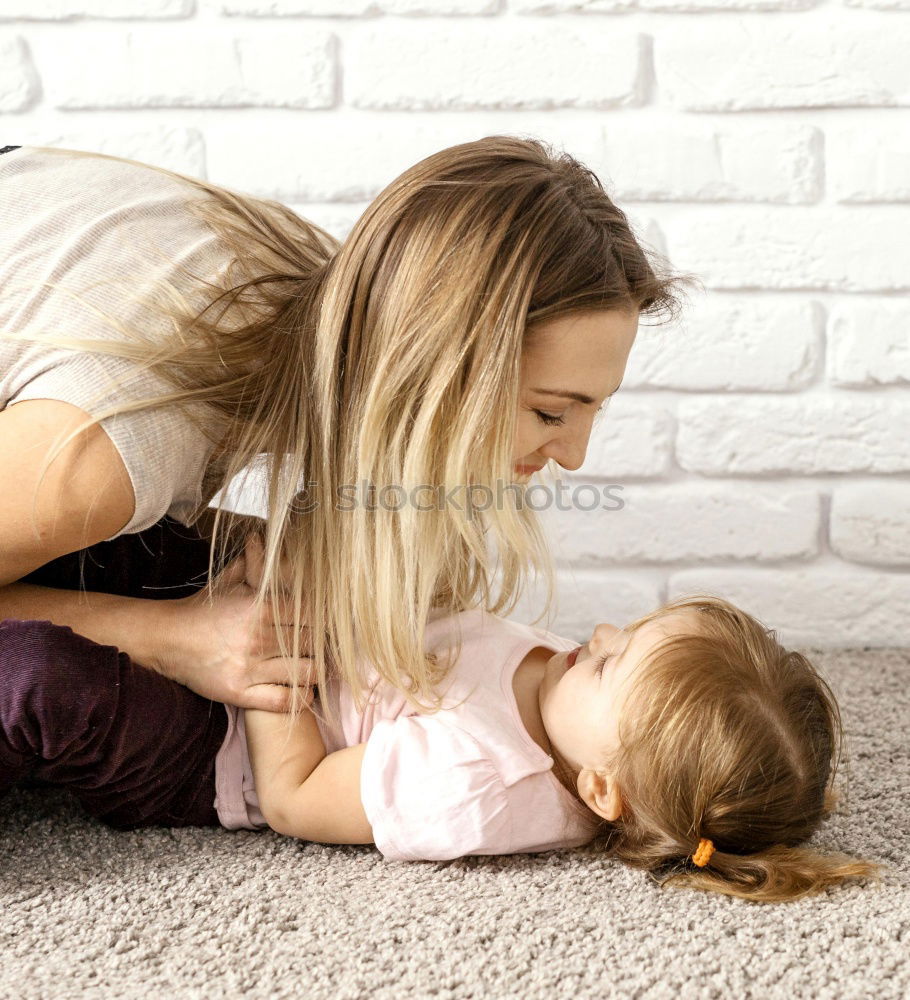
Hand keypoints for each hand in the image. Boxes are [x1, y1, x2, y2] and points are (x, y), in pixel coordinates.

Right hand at [156, 532, 315, 711]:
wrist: (166, 638)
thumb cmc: (202, 609)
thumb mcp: (228, 582)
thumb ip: (253, 564)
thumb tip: (262, 538)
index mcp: (261, 607)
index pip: (311, 615)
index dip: (326, 621)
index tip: (332, 625)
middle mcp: (258, 637)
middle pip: (312, 643)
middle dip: (325, 646)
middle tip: (331, 648)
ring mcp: (249, 667)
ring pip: (305, 672)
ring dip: (317, 672)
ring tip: (319, 669)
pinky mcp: (239, 692)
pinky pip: (284, 701)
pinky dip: (300, 697)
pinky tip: (304, 690)